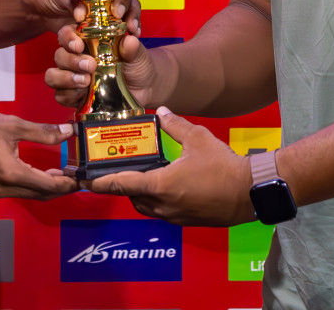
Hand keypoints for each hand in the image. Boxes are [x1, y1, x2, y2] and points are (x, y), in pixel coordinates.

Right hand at [0, 107, 78, 198]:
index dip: (70, 183)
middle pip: (41, 195)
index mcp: (11, 174)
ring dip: (48, 186)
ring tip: (65, 173)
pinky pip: (19, 191)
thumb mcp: (13, 124)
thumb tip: (68, 132)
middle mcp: (4, 188)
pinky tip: (42, 171)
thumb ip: (43, 132)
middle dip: (62, 187)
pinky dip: (34, 184)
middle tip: (79, 176)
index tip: (85, 177)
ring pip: (30, 194)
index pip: (49, 186)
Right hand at [44, 0, 154, 108]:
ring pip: (53, 75)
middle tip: (90, 65)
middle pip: (59, 54)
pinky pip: (60, 96)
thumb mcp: (138, 53)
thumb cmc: (137, 63)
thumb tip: (129, 40)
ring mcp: (73, 76)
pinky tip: (82, 95)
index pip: (68, 33)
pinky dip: (69, 96)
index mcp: (87, 40)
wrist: (143, 88)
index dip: (68, 37)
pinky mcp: (74, 95)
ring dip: (66, 78)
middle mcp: (76, 56)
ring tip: (86, 81)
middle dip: (71, 60)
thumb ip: (133, 47)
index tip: (79, 44)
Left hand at [84, 109, 257, 226]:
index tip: (83, 181)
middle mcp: (163, 205)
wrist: (250, 192)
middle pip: (131, 197)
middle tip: (116, 171)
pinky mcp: (186, 222)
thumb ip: (175, 125)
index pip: (121, 184)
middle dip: (122, 185)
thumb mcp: (198, 138)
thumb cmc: (223, 166)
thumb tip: (160, 113)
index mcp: (160, 185)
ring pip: (146, 207)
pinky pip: (162, 212)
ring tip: (141, 177)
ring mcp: (175, 216)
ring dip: (139, 194)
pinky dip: (156, 201)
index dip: (99, 183)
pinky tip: (165, 186)